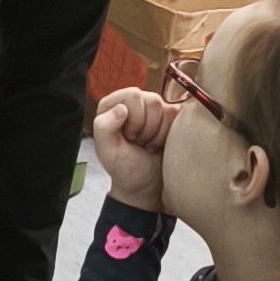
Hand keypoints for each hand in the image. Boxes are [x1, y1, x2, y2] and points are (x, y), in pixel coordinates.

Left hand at [92, 87, 171, 204]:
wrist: (145, 185)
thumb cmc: (123, 168)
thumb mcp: (107, 151)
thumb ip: (104, 126)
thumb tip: (122, 108)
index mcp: (113, 105)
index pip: (131, 95)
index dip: (134, 118)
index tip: (129, 137)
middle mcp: (133, 102)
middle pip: (150, 100)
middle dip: (146, 127)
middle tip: (138, 141)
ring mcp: (152, 109)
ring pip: (164, 108)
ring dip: (155, 133)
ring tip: (146, 144)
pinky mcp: (169, 117)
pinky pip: (175, 116)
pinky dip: (166, 134)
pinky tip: (157, 144)